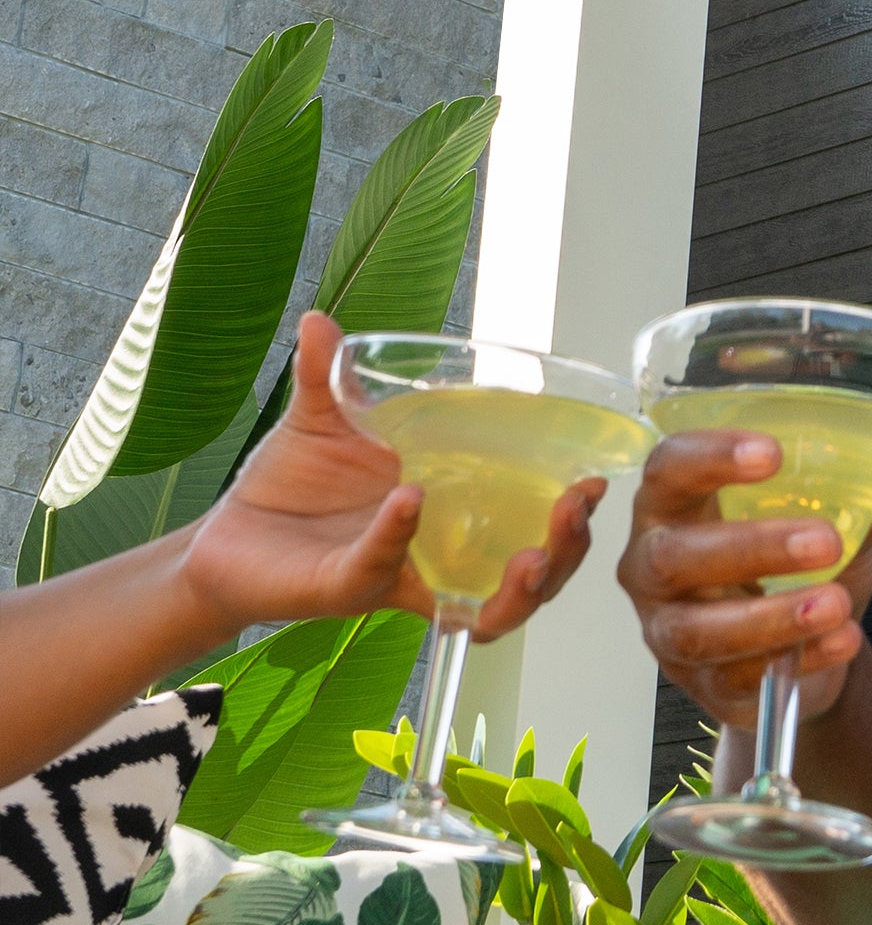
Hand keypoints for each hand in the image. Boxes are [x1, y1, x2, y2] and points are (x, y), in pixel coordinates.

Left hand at [177, 313, 602, 644]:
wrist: (220, 542)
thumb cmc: (285, 490)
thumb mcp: (321, 422)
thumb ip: (328, 374)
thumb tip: (318, 317)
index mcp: (451, 515)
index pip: (532, 526)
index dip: (573, 516)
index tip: (597, 479)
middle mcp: (437, 556)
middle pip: (531, 577)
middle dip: (567, 551)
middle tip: (579, 507)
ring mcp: (398, 576)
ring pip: (482, 606)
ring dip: (519, 586)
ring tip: (535, 552)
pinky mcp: (347, 589)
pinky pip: (382, 567)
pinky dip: (398, 534)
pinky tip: (410, 500)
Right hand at [618, 426, 871, 730]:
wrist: (807, 642)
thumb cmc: (799, 558)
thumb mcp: (836, 520)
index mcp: (676, 503)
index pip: (669, 468)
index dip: (710, 458)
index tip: (773, 455)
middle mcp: (653, 566)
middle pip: (677, 555)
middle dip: (754, 548)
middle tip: (827, 542)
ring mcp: (668, 632)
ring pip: (700, 630)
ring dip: (773, 617)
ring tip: (839, 604)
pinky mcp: (700, 687)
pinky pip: (736, 680)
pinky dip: (796, 659)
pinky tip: (841, 642)